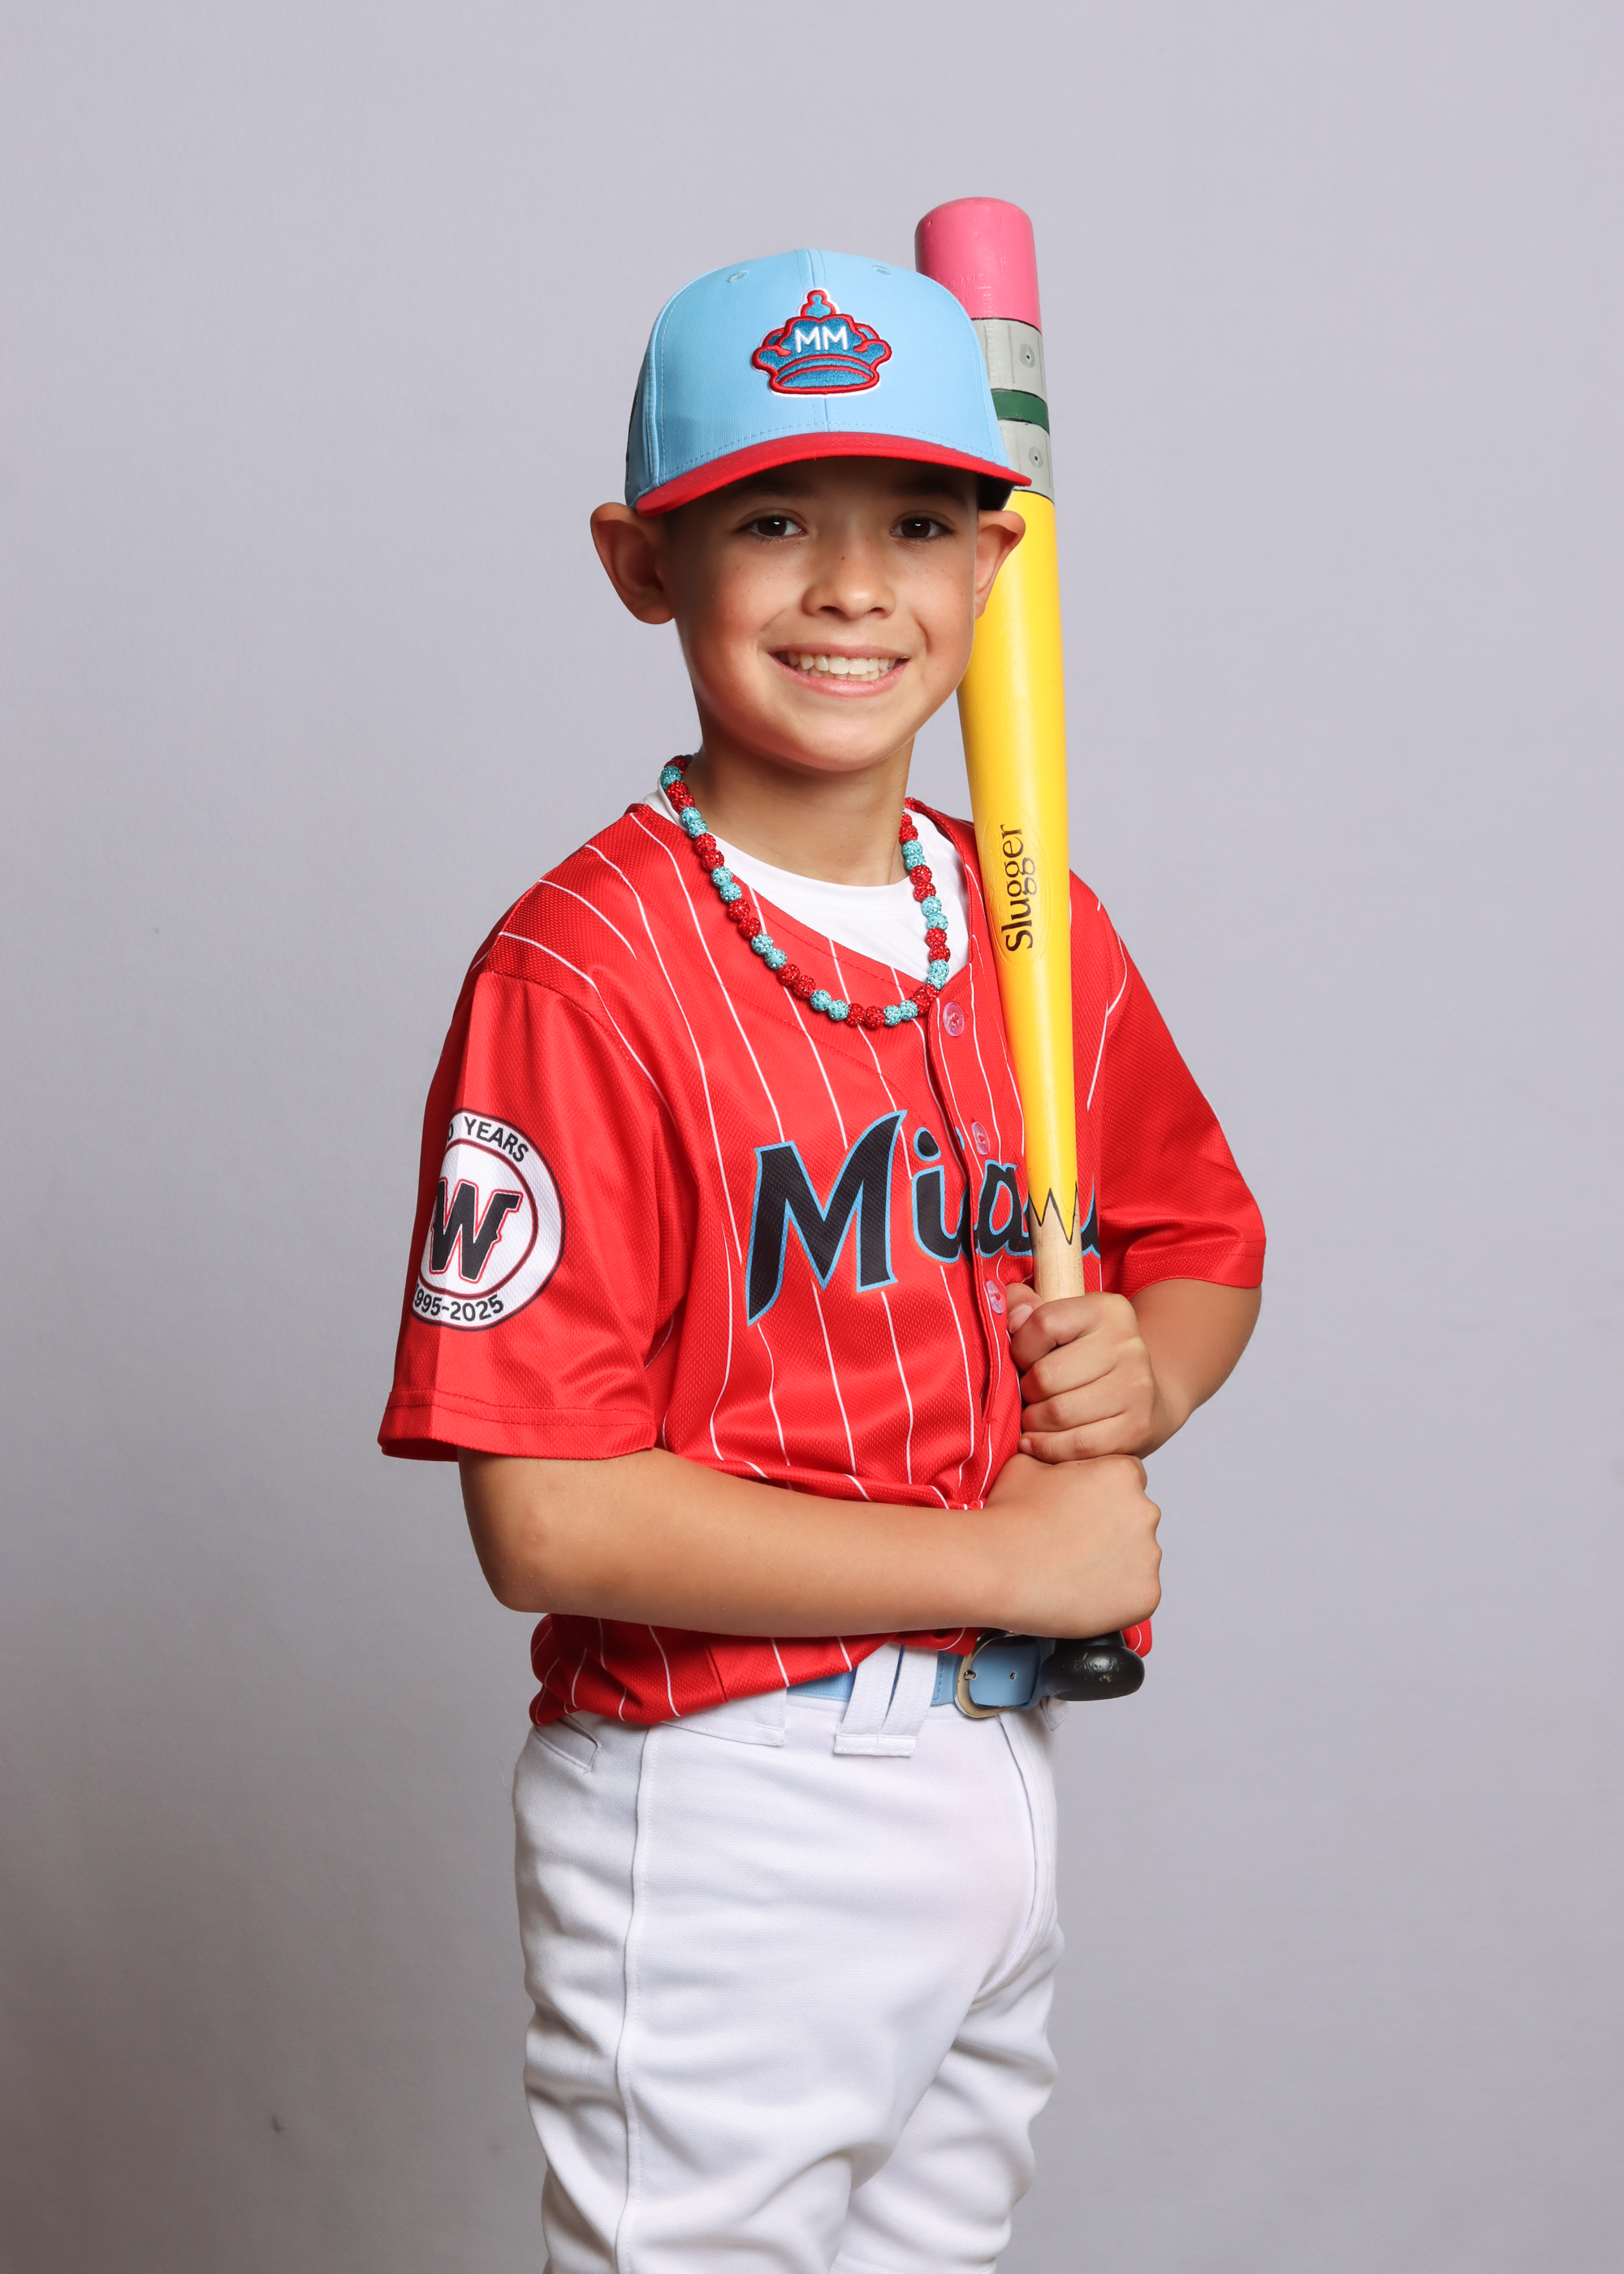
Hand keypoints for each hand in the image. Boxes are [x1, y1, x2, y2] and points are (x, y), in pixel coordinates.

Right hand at [986, 1451, 1160, 1637]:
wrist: (997, 1567)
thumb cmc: (1009, 1516)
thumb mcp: (1026, 1465)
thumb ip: (1054, 1458)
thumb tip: (1046, 1455)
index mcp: (1123, 1474)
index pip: (1127, 1479)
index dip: (1101, 1496)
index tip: (1080, 1512)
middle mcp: (1145, 1512)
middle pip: (1135, 1520)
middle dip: (1111, 1531)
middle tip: (1072, 1545)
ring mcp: (1149, 1557)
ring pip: (1137, 1560)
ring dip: (1113, 1565)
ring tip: (1071, 1572)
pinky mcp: (1146, 1596)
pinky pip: (1136, 1596)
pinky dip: (1114, 1599)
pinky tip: (1080, 1594)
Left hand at [1004, 1287, 1177, 1460]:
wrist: (1145, 1396)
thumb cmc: (1088, 1358)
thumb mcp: (1062, 1320)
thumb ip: (1024, 1307)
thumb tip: (1011, 1317)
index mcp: (1107, 1310)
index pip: (1044, 1324)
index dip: (1021, 1348)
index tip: (1024, 1360)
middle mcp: (1128, 1345)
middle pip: (1046, 1376)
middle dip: (1026, 1391)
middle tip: (1029, 1395)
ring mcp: (1136, 1388)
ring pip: (1058, 1413)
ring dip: (1034, 1421)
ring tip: (1033, 1418)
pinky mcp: (1137, 1428)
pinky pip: (1077, 1445)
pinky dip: (1048, 1447)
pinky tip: (1036, 1442)